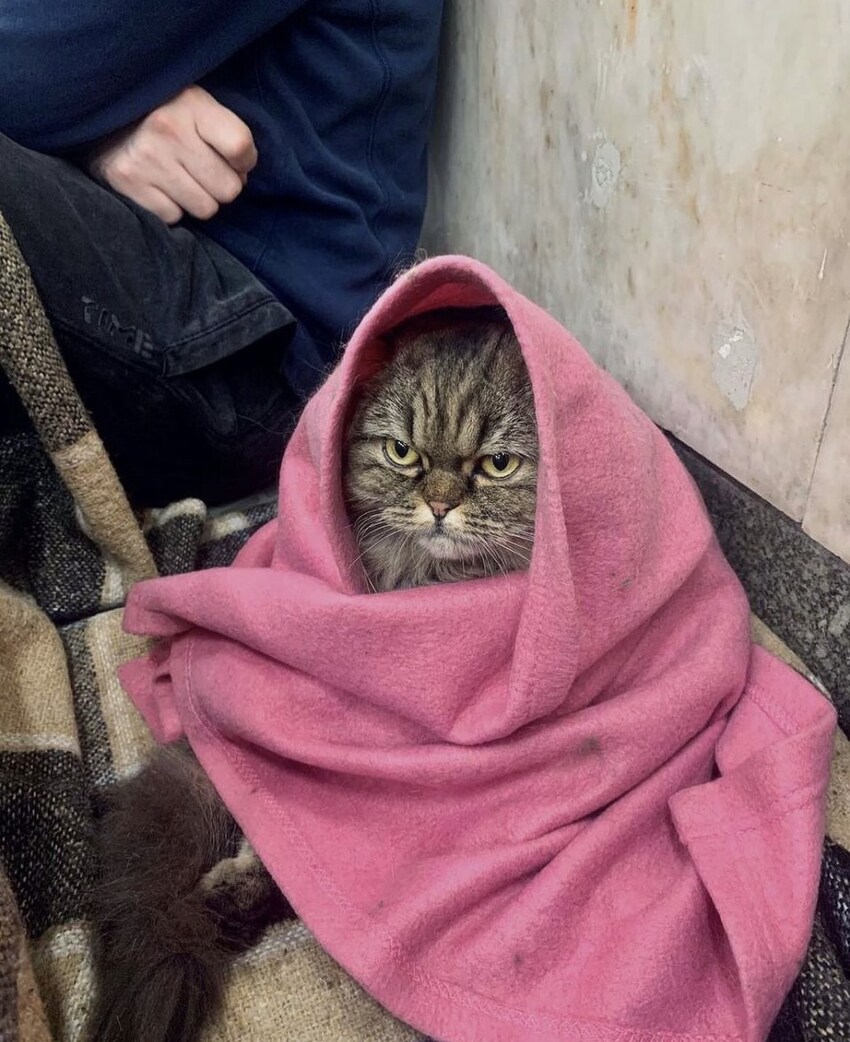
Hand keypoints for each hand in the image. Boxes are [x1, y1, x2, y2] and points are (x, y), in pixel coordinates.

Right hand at [87, 85, 256, 224]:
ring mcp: (146, 159)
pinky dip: (171, 206)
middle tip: (202, 170)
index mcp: (192, 105)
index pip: (240, 147)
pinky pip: (174, 216)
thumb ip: (227, 133)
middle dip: (221, 185)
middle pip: (228, 189)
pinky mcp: (127, 182)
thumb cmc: (164, 112)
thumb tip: (242, 177)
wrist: (102, 111)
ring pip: (205, 208)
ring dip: (198, 199)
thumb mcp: (198, 104)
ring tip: (180, 177)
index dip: (244, 161)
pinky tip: (160, 185)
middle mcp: (168, 131)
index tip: (232, 158)